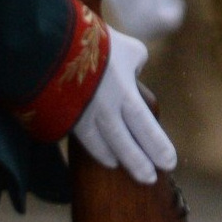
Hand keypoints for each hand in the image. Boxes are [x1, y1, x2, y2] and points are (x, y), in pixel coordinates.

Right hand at [71, 25, 178, 185]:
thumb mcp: (128, 49)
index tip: (170, 163)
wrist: (52, 43)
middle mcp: (106, 111)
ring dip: (123, 161)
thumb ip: (137, 64)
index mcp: (125, 93)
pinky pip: (85, 140)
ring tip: (136, 174)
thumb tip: (135, 75)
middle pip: (127, 144)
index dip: (158, 147)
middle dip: (141, 163)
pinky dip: (99, 151)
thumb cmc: (96, 42)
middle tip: (153, 180)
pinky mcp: (66, 117)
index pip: (146, 128)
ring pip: (105, 147)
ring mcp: (84, 116)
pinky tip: (108, 160)